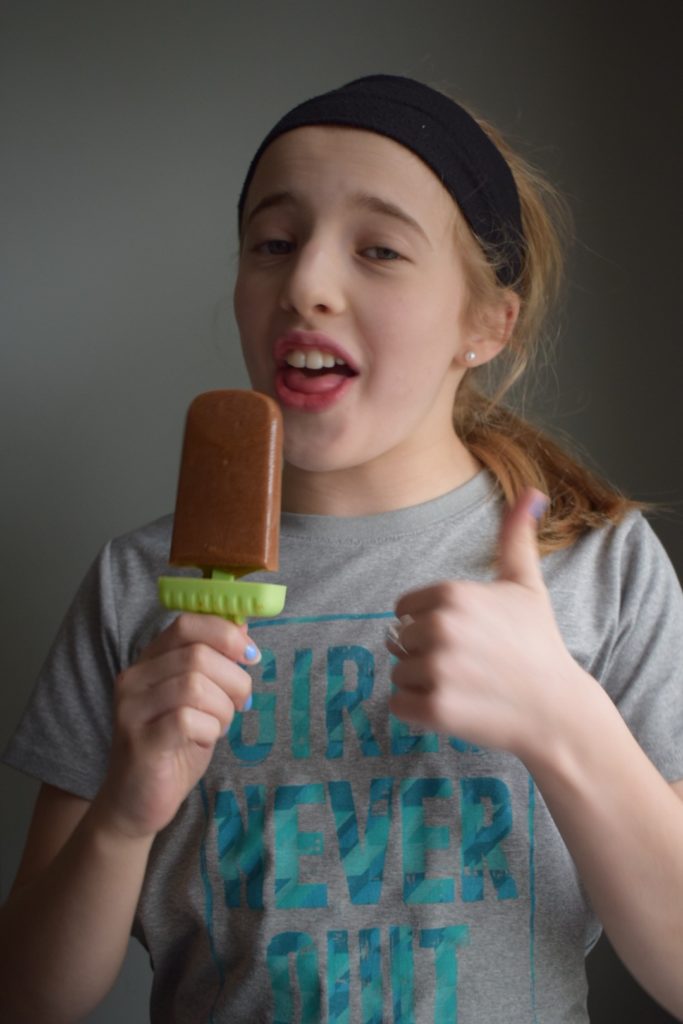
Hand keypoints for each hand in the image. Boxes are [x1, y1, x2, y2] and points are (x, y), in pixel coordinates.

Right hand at [94, 613, 258, 838]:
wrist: (135, 803)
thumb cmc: (174, 748)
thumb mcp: (200, 700)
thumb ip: (214, 663)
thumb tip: (241, 623)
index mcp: (149, 661)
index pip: (187, 624)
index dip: (226, 634)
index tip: (250, 656)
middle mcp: (134, 678)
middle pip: (198, 655)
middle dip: (234, 680)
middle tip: (238, 704)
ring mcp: (132, 709)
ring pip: (196, 686)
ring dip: (222, 708)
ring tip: (219, 725)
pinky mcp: (139, 740)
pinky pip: (188, 720)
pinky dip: (210, 729)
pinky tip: (205, 740)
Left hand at [388, 489, 581, 758]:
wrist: (556, 710)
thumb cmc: (538, 643)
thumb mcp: (526, 585)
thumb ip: (515, 537)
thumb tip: (531, 491)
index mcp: (452, 594)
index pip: (405, 608)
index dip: (430, 623)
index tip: (465, 636)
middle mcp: (440, 627)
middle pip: (399, 640)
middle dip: (425, 654)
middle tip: (468, 664)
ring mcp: (436, 670)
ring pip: (398, 673)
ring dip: (422, 683)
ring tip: (465, 686)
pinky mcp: (434, 709)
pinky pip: (398, 705)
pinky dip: (418, 712)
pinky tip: (456, 707)